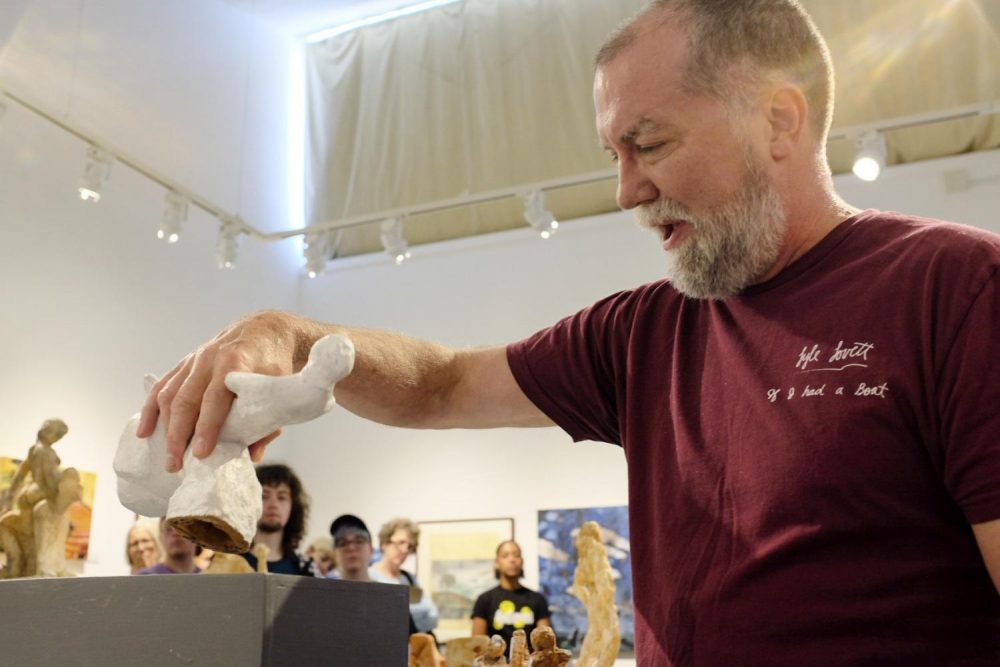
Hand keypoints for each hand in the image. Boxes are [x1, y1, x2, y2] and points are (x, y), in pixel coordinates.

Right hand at [136, 311, 297, 471]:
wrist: (266, 331)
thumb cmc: (274, 363)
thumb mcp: (278, 388)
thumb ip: (267, 421)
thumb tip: (253, 454)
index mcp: (235, 362)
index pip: (215, 399)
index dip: (207, 428)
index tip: (200, 452)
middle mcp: (209, 359)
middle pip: (186, 400)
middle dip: (179, 436)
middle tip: (177, 464)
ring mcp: (194, 360)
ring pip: (170, 395)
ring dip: (165, 429)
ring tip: (168, 457)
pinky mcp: (185, 363)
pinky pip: (162, 387)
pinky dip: (151, 410)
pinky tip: (145, 432)